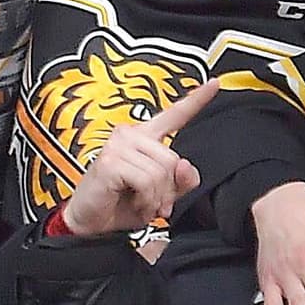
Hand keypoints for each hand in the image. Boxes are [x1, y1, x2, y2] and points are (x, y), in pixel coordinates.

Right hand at [50, 77, 216, 240]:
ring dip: (155, 197)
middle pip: (173, 159)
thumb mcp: (160, 195)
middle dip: (168, 188)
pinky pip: (146, 181)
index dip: (197, 99)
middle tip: (154, 201)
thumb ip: (180, 181)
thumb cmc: (120, 204)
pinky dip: (145, 199)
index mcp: (144, 138)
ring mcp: (118, 145)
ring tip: (142, 202)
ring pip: (161, 172)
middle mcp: (130, 135)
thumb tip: (185, 167)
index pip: (174, 115)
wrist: (90, 222)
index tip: (214, 83)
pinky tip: (134, 202)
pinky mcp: (110, 161)